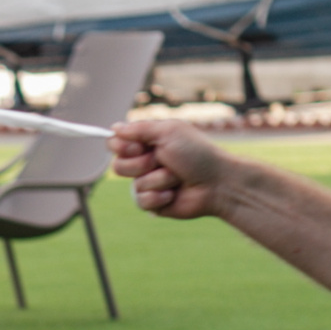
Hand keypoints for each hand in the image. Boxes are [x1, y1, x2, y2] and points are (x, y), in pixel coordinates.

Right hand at [110, 118, 231, 220]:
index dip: (121, 146)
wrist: (216, 183)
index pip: (115, 143)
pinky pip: (141, 201)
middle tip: (162, 160)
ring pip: (133, 185)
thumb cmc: (197, 154)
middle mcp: (145, 162)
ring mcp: (149, 183)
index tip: (138, 147)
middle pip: (118, 166)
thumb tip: (114, 127)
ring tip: (176, 178)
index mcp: (148, 142)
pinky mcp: (153, 202)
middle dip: (141, 164)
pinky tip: (174, 194)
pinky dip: (159, 197)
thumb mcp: (168, 132)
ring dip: (158, 180)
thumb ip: (139, 129)